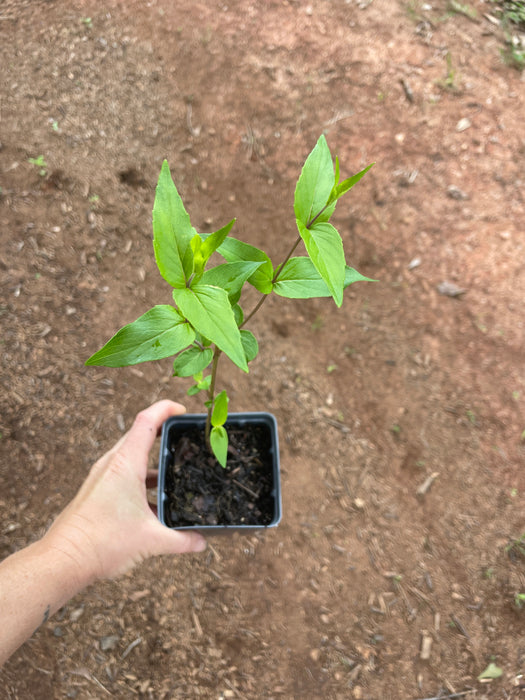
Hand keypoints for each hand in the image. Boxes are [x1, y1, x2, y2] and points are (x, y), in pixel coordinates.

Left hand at [42, 400, 206, 581]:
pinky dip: (142, 478)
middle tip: (186, 438)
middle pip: (141, 435)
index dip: (166, 409)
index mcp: (125, 464)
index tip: (183, 410)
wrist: (63, 560)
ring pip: (132, 456)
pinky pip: (124, 473)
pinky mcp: (98, 490)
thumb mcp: (150, 541)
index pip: (147, 421)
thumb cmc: (101, 543)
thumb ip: (182, 539)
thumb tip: (202, 541)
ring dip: (153, 461)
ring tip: (175, 470)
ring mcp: (103, 476)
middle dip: (164, 432)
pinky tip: (155, 500)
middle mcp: (112, 464)